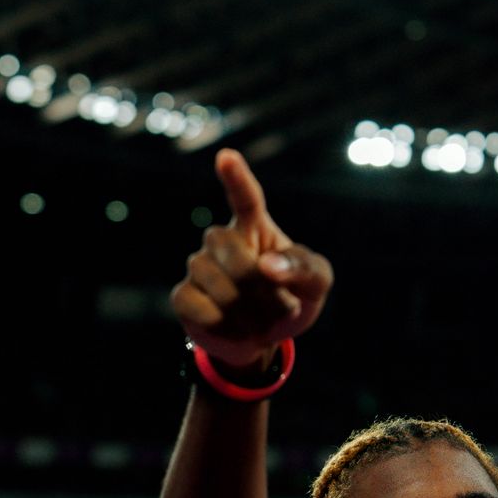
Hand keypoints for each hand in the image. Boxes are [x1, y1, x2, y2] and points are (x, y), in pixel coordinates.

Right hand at [170, 149, 332, 369]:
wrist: (261, 340)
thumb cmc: (290, 300)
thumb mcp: (315, 285)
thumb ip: (304, 268)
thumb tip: (267, 266)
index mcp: (255, 226)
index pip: (245, 198)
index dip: (236, 178)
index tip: (226, 158)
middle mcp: (222, 239)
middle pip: (233, 254)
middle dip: (262, 289)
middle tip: (280, 307)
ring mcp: (199, 266)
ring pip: (219, 286)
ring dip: (249, 314)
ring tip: (259, 322)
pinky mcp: (183, 295)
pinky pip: (200, 308)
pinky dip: (225, 325)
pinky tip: (233, 327)